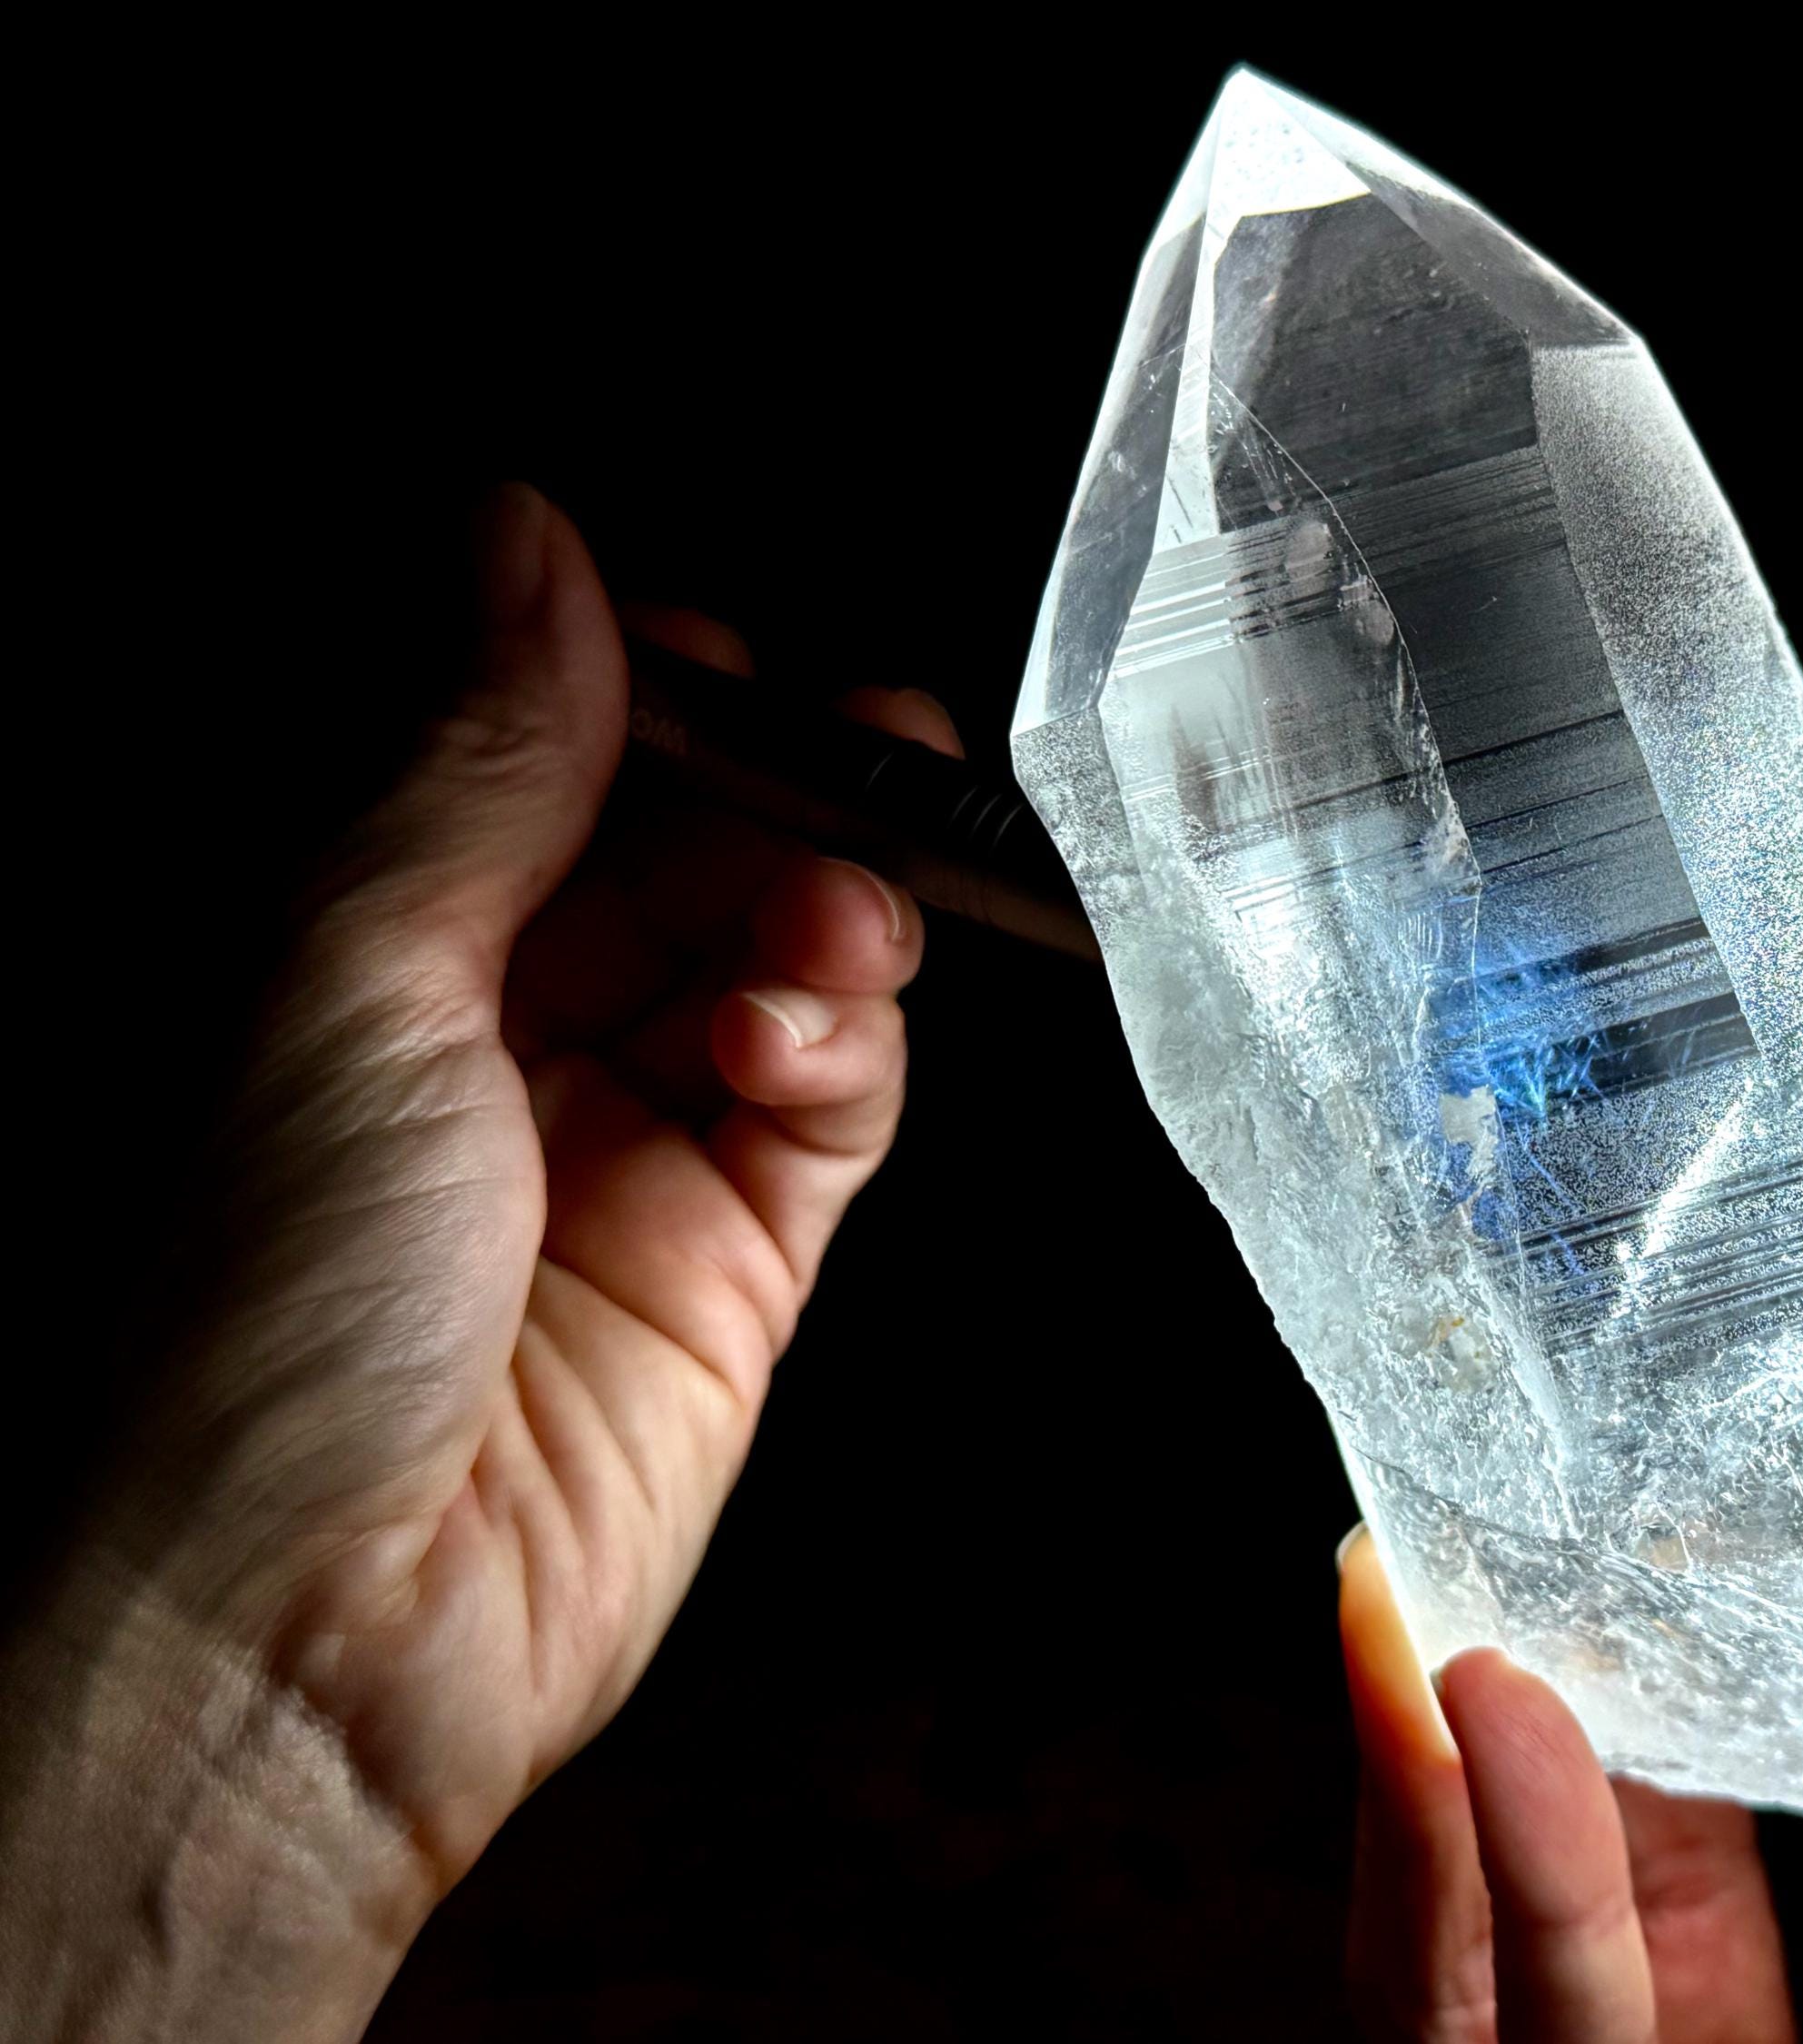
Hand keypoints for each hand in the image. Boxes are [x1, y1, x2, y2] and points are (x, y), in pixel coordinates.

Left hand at [0, 486, 952, 2039]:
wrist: (300, 1640)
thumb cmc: (240, 1322)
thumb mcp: (342, 982)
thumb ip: (476, 766)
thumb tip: (525, 544)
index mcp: (347, 951)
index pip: (524, 765)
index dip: (625, 695)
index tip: (702, 649)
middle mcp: (480, 1043)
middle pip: (669, 853)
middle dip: (764, 792)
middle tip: (843, 747)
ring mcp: (614, 1152)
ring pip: (770, 965)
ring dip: (819, 914)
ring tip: (822, 926)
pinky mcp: (730, 1262)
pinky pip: (826, 1102)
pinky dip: (838, 1044)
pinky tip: (797, 1042)